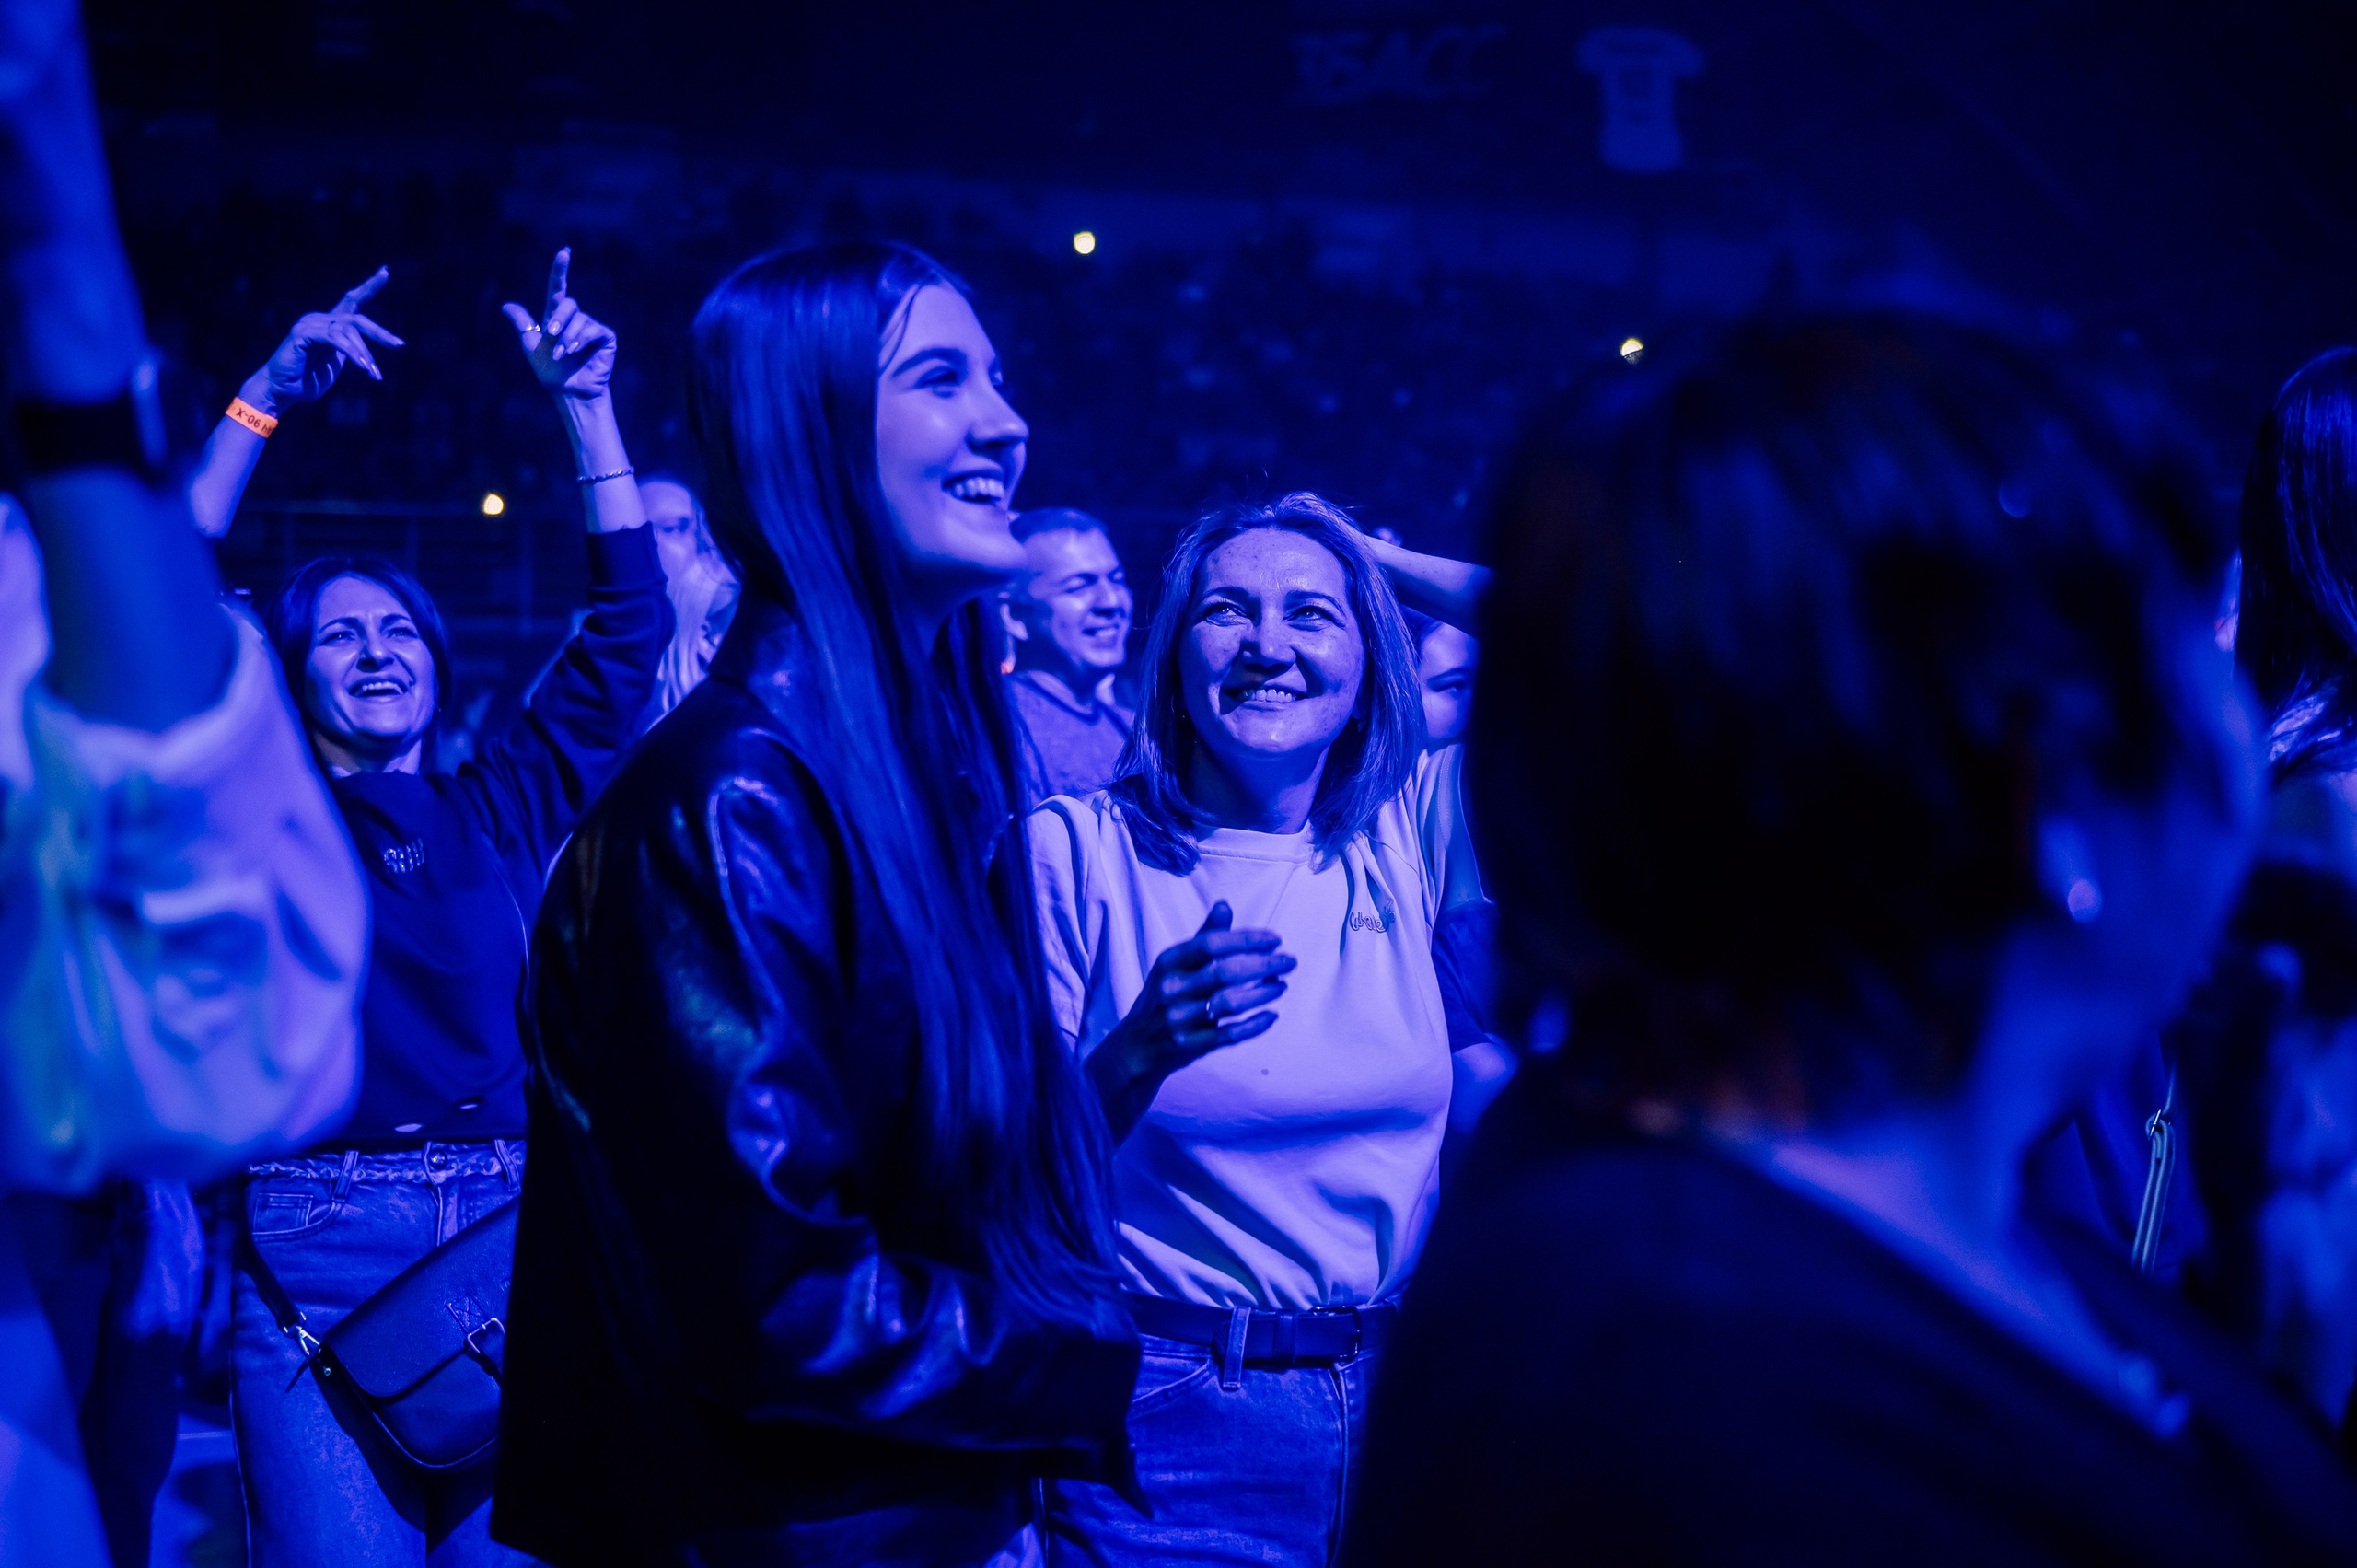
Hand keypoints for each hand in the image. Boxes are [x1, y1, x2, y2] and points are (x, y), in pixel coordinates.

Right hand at [240, 268, 403, 417]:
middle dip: (380, 333)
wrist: (281, 392)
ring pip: (348, 331)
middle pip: (356, 318)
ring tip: (373, 373)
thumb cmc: (307, 381)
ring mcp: (309, 324)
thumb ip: (348, 352)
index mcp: (328, 324)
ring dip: (364, 353)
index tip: (385, 272)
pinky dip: (351, 351)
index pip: (351, 301)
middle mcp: (318, 319)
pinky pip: (334, 338)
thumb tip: (368, 354)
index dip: (368, 287)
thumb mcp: (335, 365)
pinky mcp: (302, 333)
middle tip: (399, 345)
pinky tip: (362, 366)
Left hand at [502, 247, 615, 401]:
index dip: (560, 270)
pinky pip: (593, 329)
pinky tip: (577, 350)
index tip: (564, 252)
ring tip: (562, 354)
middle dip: (559, 319)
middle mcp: (575, 319)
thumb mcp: (530, 345)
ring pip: (579, 319)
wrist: (568, 391)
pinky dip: (582, 339)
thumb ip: (522, 324)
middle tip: (552, 336)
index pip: (558, 289)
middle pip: (568, 304)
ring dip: (568, 337)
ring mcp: (591, 327)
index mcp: (556, 318)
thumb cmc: (550, 372)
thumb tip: (506, 305)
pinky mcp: (605, 337)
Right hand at [1088, 902, 1293, 1140]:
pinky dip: (1253, 1025)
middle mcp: (1171, 989)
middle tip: (1290, 961)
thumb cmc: (1164, 997)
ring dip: (1262, 993)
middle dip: (1263, 964)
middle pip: (1224, 972)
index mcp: (1168, 962)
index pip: (1211, 944)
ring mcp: (1179, 1019)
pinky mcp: (1189, 1046)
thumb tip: (1225, 905)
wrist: (1136, 1047)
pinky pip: (1228, 1034)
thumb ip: (1203, 937)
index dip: (1245, 939)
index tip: (1275, 939)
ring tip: (1282, 985)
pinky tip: (1271, 1015)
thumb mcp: (1175, 965)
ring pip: (1228, 1003)